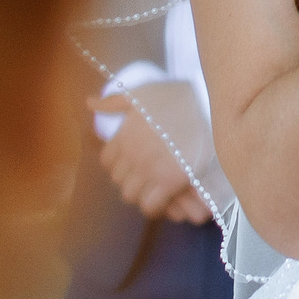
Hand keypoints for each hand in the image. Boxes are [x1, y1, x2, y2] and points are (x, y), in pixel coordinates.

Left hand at [98, 97, 211, 223]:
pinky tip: (165, 198)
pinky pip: (150, 205)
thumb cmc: (177, 97)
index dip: (118, 164)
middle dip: (131, 179)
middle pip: (118, 180)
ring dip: (141, 194)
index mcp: (124, 134)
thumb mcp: (143, 93)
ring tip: (155, 189)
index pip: (107, 161)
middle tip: (146, 177)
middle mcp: (132, 154)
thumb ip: (114, 101)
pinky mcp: (169, 182)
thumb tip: (88, 103)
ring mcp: (149, 169)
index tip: (132, 163)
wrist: (210, 107)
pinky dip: (155, 205)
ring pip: (131, 196)